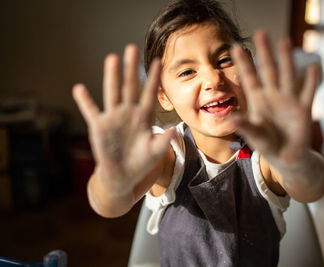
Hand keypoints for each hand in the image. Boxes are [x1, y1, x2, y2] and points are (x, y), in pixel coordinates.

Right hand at [72, 45, 173, 196]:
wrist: (122, 176)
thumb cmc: (141, 163)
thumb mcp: (155, 152)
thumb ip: (163, 141)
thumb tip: (174, 130)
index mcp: (144, 117)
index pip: (149, 93)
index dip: (153, 78)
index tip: (157, 61)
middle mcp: (128, 113)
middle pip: (130, 87)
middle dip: (131, 69)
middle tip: (131, 49)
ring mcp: (113, 118)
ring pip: (112, 93)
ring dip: (111, 77)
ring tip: (111, 58)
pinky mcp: (99, 126)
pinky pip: (91, 111)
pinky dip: (85, 101)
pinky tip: (79, 88)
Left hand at [231, 31, 319, 163]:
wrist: (287, 157)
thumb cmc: (268, 145)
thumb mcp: (255, 136)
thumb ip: (245, 126)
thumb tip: (231, 119)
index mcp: (258, 101)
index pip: (249, 78)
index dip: (243, 63)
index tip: (235, 46)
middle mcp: (273, 96)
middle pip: (268, 70)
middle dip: (264, 52)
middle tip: (260, 33)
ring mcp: (289, 100)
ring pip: (288, 75)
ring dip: (286, 59)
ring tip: (284, 40)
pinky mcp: (303, 109)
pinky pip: (308, 93)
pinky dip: (311, 82)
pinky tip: (313, 67)